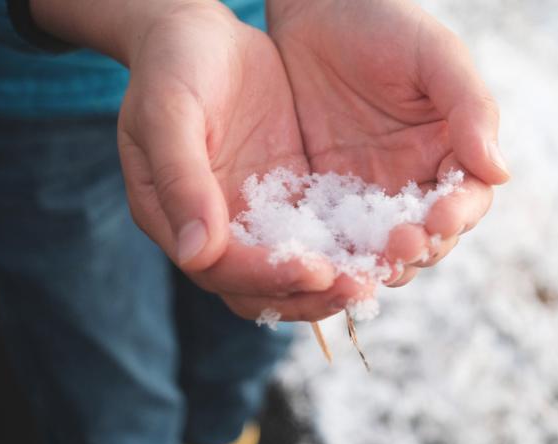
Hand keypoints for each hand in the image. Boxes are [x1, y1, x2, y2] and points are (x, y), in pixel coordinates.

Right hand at [31, 0, 370, 320]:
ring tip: (381, 273)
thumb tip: (197, 253)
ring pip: (297, 269)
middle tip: (361, 287)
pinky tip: (387, 242)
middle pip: (264, 287)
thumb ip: (181, 178)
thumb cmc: (174, 65)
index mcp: (176, 219)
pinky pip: (322, 232)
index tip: (314, 271)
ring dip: (336, 279)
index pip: (222, 269)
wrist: (200, 35)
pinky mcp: (291, 197)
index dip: (266, 276)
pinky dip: (349, 245)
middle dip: (311, 293)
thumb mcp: (169, 111)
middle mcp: (219, 230)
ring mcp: (258, 215)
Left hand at [268, 0, 509, 285]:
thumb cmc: (385, 23)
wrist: (316, 9)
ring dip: (383, 261)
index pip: (468, 199)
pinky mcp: (327, 197)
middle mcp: (416, 180)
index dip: (459, 214)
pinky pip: (338, 236)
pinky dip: (339, 254)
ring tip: (370, 265)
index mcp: (452, 151)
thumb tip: (501, 172)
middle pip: (431, 234)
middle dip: (421, 247)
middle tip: (401, 247)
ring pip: (386, 246)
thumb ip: (471, 108)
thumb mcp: (435, 56)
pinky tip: (330, 259)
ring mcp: (371, 193)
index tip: (441, 218)